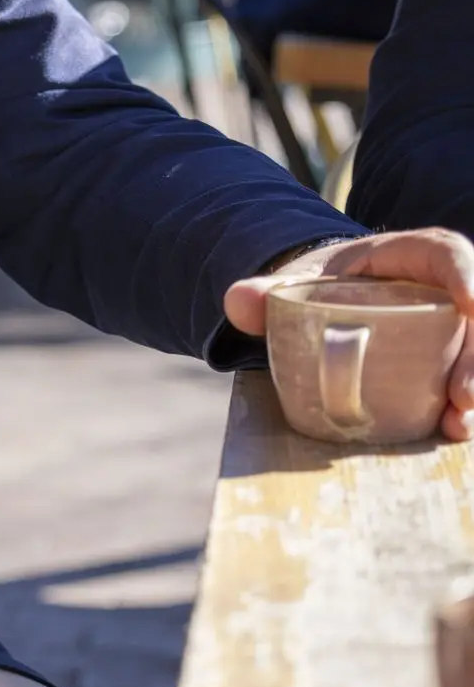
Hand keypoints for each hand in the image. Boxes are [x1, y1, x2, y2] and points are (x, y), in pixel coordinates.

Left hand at [225, 229, 473, 440]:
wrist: (334, 306)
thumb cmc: (326, 286)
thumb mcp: (300, 282)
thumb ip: (267, 290)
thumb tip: (236, 301)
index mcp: (413, 254)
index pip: (449, 254)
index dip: (466, 275)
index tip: (472, 304)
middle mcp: (444, 289)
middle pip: (473, 315)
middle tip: (463, 395)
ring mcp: (452, 327)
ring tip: (458, 423)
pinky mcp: (450, 359)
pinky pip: (463, 379)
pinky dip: (462, 407)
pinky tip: (452, 431)